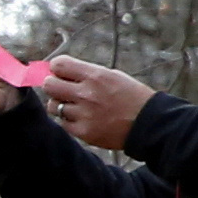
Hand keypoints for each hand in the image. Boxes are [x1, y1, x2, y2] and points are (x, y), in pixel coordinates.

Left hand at [29, 56, 156, 152]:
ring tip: (76, 106)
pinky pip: (63, 123)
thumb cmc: (131, 97)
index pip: (58, 65)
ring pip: (53, 106)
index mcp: (95, 76)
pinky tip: (83, 118)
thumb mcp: (112, 76)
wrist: (149, 124)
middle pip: (49, 85)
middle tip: (63, 89)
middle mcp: (86, 94)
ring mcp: (84, 114)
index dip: (57, 68)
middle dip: (53, 85)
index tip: (60, 73)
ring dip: (61, 105)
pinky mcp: (84, 132)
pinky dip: (69, 121)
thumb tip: (59, 71)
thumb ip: (86, 74)